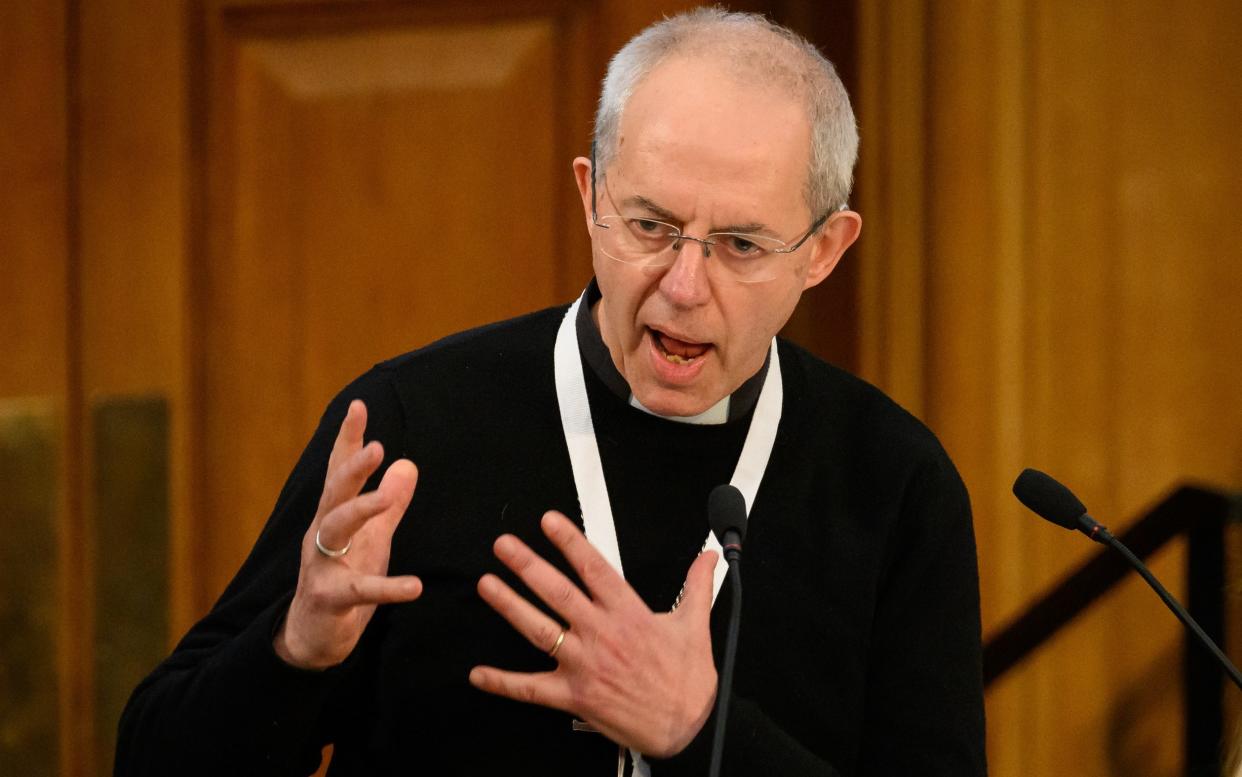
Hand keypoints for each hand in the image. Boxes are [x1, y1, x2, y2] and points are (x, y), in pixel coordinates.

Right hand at [274, 399, 421, 669]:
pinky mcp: (329, 598)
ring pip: (335, 529)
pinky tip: (414, 586)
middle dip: (352, 467)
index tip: (358, 405)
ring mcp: (322, 565)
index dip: (349, 439)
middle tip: (377, 446)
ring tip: (387, 500)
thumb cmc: (343, 579)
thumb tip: (408, 463)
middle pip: (335, 492)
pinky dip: (386, 588)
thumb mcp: (372, 537)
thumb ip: (390, 503)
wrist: (313, 636)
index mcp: (335, 515)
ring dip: (361, 510)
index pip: (340, 471)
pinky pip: (357, 590)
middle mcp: (322, 534)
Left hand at [469, 511, 717, 757]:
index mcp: (629, 615)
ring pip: (540, 631)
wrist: (690, 729)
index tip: (549, 522)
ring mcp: (585, 666)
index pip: (594, 569)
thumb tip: (707, 557)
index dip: (570, 542)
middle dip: (528, 566)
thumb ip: (696, 585)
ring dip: (511, 607)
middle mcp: (602, 636)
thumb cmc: (689, 681)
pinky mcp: (575, 696)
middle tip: (504, 546)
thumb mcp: (696, 625)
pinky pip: (533, 690)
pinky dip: (504, 682)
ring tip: (487, 585)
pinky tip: (480, 674)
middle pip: (558, 593)